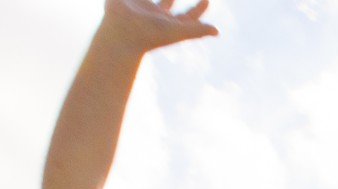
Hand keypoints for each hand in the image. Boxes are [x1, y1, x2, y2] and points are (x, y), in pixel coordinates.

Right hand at [98, 0, 217, 52]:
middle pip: (168, 3)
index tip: (207, 1)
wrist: (120, 36)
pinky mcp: (126, 1)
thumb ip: (197, 31)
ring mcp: (140, 8)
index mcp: (168, 24)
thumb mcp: (177, 32)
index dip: (198, 9)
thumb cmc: (150, 36)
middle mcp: (155, 16)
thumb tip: (217, 31)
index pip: (187, 16)